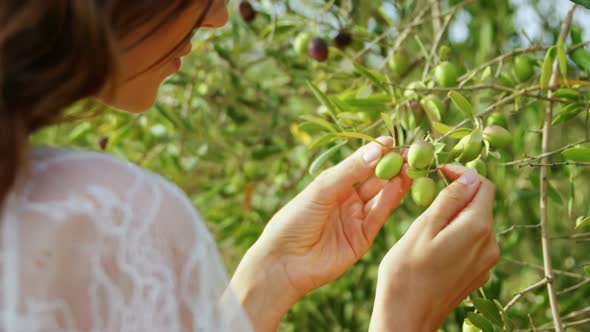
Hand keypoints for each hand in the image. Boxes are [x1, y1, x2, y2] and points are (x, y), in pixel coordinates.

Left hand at [231, 137, 411, 330]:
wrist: (284, 262)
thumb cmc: (294, 220)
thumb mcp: (321, 190)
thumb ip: (349, 171)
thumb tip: (377, 149)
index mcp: (334, 184)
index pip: (360, 164)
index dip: (376, 153)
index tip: (393, 141)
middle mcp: (348, 199)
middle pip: (375, 179)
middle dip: (392, 166)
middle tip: (411, 153)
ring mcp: (356, 218)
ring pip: (381, 196)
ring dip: (396, 181)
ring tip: (410, 166)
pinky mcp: (362, 238)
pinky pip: (378, 215)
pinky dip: (389, 200)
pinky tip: (398, 185)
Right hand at [370, 164, 499, 331]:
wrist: (406, 317)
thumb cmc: (406, 271)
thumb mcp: (423, 228)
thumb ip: (449, 200)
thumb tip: (469, 176)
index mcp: (478, 228)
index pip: (483, 185)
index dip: (462, 173)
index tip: (439, 170)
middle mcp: (490, 245)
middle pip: (480, 204)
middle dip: (457, 193)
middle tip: (427, 195)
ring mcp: (485, 262)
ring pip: (475, 224)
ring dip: (455, 215)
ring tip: (426, 221)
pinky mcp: (477, 274)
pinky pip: (472, 243)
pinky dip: (456, 234)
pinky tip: (433, 243)